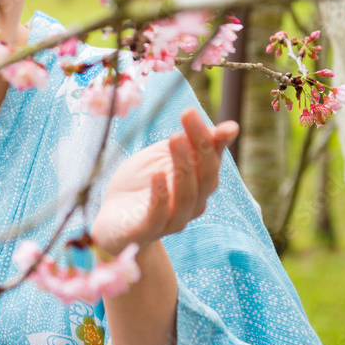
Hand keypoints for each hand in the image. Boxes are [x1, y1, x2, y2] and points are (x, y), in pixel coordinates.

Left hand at [90, 108, 238, 255]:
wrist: (113, 222)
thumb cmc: (141, 185)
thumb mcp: (162, 158)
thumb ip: (191, 143)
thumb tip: (231, 127)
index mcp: (199, 185)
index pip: (212, 160)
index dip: (212, 137)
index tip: (200, 112)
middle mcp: (192, 205)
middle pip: (205, 177)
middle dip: (200, 144)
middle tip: (188, 115)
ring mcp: (172, 220)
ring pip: (186, 196)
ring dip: (184, 165)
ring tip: (175, 137)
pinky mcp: (146, 231)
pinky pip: (159, 216)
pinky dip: (161, 196)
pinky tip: (156, 176)